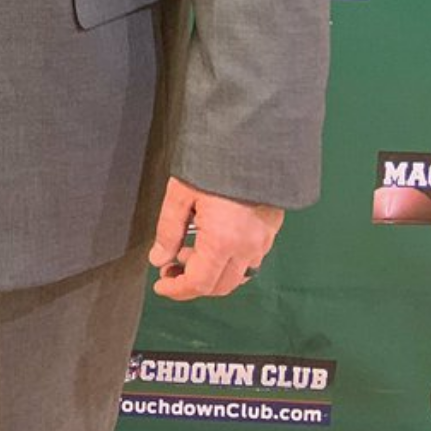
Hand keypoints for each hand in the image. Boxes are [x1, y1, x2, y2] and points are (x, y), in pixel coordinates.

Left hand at [149, 176, 282, 299]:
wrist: (253, 140)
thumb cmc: (212, 163)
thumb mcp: (180, 193)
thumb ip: (168, 230)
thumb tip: (158, 260)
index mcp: (222, 242)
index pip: (199, 283)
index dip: (177, 290)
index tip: (160, 286)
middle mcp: (247, 249)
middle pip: (220, 287)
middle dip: (193, 284)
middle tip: (171, 269)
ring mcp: (263, 242)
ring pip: (238, 277)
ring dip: (212, 276)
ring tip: (189, 254)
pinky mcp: (272, 231)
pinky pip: (251, 262)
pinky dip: (230, 265)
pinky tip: (214, 247)